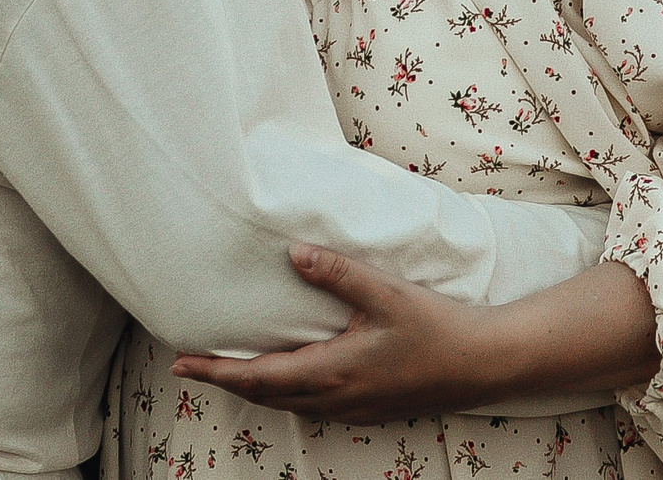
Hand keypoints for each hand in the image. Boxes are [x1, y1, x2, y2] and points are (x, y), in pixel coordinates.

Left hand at [169, 244, 516, 422]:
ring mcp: (351, 408)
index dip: (216, 371)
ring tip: (229, 367)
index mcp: (333, 372)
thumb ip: (337, 273)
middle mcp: (335, 398)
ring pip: (286, 403)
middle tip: (191, 364)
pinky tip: (287, 374)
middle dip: (225, 380)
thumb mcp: (386, 294)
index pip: (257, 377)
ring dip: (254, 387)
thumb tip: (293, 253)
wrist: (481, 364)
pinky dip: (283, 391)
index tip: (181, 363)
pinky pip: (309, 405)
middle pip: (264, 395)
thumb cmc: (437, 328)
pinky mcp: (365, 407)